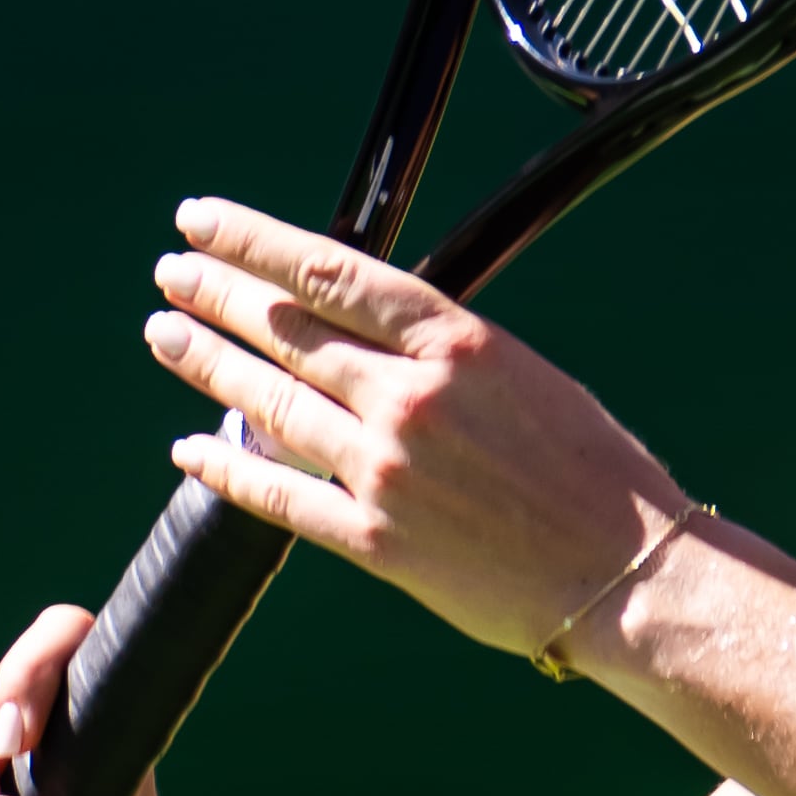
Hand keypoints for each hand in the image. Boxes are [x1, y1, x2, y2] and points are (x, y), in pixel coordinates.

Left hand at [142, 196, 692, 663]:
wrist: (631, 574)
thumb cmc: (596, 473)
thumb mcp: (525, 375)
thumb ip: (442, 354)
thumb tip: (364, 335)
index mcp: (456, 343)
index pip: (330, 273)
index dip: (253, 242)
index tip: (203, 221)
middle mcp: (412, 397)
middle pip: (286, 331)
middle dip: (216, 295)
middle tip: (170, 273)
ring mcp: (387, 470)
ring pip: (270, 403)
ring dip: (208, 364)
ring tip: (165, 335)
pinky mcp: (377, 541)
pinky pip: (280, 497)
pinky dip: (227, 468)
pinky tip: (189, 449)